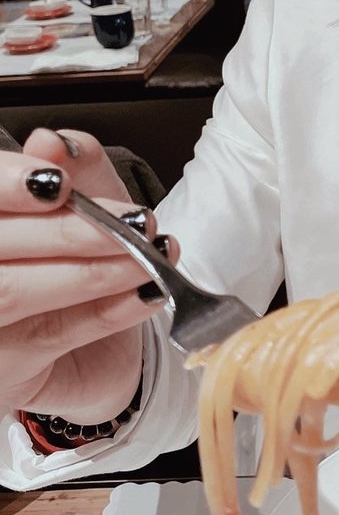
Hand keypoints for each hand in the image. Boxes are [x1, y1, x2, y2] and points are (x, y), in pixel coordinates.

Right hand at [0, 128, 179, 423]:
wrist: (93, 352)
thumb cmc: (75, 266)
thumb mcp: (85, 207)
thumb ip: (74, 168)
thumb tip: (56, 142)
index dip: (7, 183)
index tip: (58, 182)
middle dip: (70, 230)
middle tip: (134, 220)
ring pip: (14, 291)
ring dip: (92, 270)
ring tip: (148, 256)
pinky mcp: (3, 371)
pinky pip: (53, 336)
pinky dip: (107, 311)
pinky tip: (148, 293)